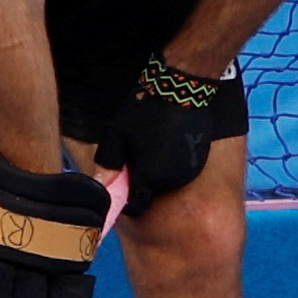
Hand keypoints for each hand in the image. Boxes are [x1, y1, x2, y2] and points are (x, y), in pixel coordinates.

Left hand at [97, 53, 240, 217]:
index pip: (136, 206)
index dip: (127, 200)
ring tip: (152, 147)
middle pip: (152, 193)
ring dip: (157, 173)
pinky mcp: (197, 159)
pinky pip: (180, 169)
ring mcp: (187, 170)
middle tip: (135, 158)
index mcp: (149, 178)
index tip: (123, 185)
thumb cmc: (144, 112)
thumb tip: (100, 187)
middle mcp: (171, 181)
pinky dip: (172, 162)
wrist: (179, 91)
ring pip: (167, 182)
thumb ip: (108, 164)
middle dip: (142, 182)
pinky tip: (167, 142)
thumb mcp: (117, 135)